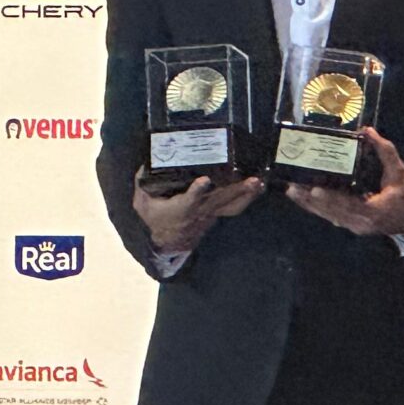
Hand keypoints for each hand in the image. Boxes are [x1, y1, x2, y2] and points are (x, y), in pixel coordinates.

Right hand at [133, 171, 264, 256]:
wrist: (171, 240)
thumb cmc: (157, 218)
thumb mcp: (143, 203)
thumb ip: (142, 184)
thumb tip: (145, 163)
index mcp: (182, 207)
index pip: (190, 199)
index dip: (197, 191)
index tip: (204, 180)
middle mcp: (201, 210)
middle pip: (221, 199)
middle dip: (237, 190)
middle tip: (253, 180)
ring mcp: (213, 212)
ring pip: (232, 204)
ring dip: (247, 194)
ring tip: (260, 182)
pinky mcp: (219, 212)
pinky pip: (236, 206)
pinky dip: (247, 197)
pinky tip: (259, 187)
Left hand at [288, 130, 403, 236]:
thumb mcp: (401, 176)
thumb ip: (386, 153)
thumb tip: (369, 132)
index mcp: (374, 211)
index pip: (349, 204)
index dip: (331, 198)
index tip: (315, 191)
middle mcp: (360, 222)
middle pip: (331, 211)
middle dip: (310, 199)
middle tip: (293, 186)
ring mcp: (353, 226)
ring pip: (327, 215)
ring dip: (308, 204)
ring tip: (292, 191)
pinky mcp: (350, 225)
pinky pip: (330, 216)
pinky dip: (317, 208)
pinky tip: (305, 199)